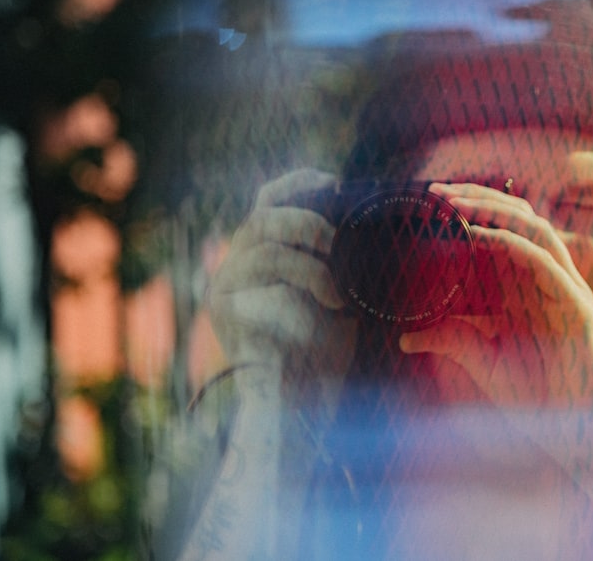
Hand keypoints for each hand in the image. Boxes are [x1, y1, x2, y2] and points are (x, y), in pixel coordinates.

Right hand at [206, 168, 356, 408]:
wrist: (300, 408)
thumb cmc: (324, 350)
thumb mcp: (338, 292)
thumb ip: (336, 258)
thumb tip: (368, 221)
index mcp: (260, 254)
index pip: (269, 199)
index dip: (299, 183)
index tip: (334, 184)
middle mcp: (235, 266)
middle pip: (264, 217)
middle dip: (309, 224)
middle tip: (338, 248)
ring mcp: (225, 290)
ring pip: (267, 253)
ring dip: (311, 271)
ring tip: (337, 298)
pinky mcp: (226, 317)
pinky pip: (267, 295)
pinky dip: (303, 308)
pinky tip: (323, 321)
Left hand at [399, 182, 592, 413]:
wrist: (581, 438)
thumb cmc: (538, 401)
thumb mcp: (483, 363)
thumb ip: (452, 340)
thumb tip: (407, 335)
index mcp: (531, 289)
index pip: (505, 231)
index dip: (471, 211)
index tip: (429, 205)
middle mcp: (550, 281)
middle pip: (520, 218)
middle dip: (478, 198)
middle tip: (435, 192)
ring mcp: (567, 290)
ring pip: (535, 228)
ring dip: (494, 209)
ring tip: (453, 203)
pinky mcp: (577, 306)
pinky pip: (544, 261)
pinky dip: (511, 242)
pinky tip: (479, 235)